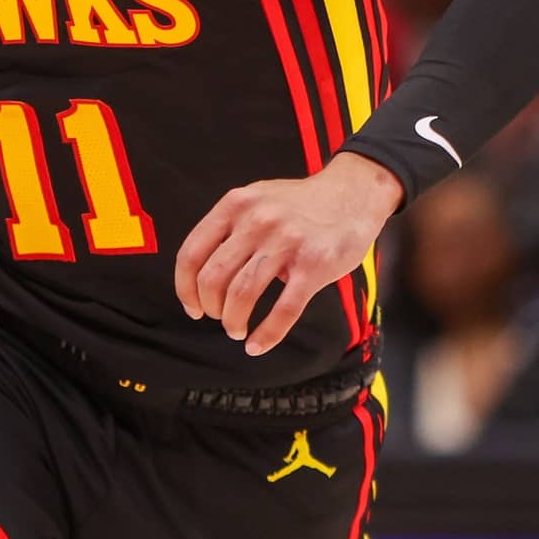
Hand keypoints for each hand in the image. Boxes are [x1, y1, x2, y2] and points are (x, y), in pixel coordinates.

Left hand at [174, 155, 401, 355]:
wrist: (352, 193)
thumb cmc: (300, 204)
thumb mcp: (257, 199)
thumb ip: (230, 227)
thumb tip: (203, 273)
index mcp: (236, 205)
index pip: (192, 253)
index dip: (185, 288)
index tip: (192, 307)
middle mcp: (257, 221)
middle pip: (213, 278)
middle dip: (210, 308)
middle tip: (218, 318)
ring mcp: (286, 242)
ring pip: (242, 294)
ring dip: (233, 321)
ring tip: (236, 330)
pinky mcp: (314, 265)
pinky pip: (284, 309)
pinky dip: (267, 335)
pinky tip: (258, 345)